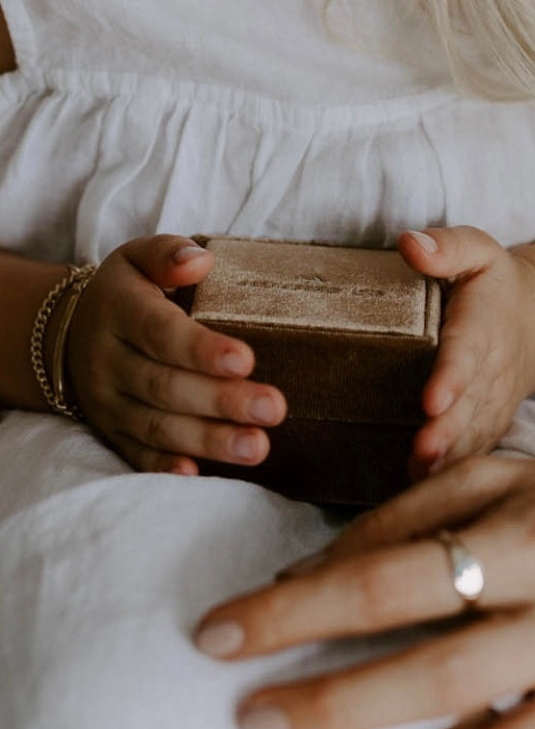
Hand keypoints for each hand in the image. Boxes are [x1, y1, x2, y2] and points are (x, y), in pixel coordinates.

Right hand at [66, 234, 285, 473]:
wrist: (68, 334)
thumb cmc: (126, 293)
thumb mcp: (137, 258)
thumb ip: (168, 253)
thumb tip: (200, 262)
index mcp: (121, 311)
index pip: (161, 333)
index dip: (201, 349)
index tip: (245, 359)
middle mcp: (109, 361)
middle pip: (165, 386)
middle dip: (221, 400)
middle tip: (272, 408)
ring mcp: (109, 403)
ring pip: (157, 426)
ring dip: (209, 440)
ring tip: (256, 446)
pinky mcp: (112, 433)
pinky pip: (136, 455)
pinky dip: (165, 468)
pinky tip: (198, 474)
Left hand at [396, 227, 534, 473]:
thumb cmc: (493, 284)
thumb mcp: (478, 250)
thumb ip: (447, 246)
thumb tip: (409, 244)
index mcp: (482, 326)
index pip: (466, 352)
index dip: (452, 378)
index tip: (433, 400)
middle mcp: (490, 371)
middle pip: (468, 405)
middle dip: (446, 431)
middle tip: (421, 450)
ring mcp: (492, 403)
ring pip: (471, 436)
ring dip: (448, 458)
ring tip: (419, 475)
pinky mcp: (488, 423)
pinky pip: (474, 450)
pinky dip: (453, 472)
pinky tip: (425, 488)